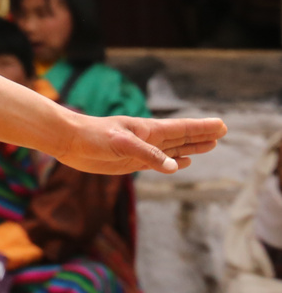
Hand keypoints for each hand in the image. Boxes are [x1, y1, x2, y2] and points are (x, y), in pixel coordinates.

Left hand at [56, 112, 225, 174]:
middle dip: (202, 135)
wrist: (69, 140)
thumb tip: (175, 168)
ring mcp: (141, 150)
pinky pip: (159, 162)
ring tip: (210, 145)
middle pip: (182, 137)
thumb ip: (148, 155)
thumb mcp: (122, 143)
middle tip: (222, 131)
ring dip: (192, 148)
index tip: (222, 124)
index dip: (202, 128)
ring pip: (174, 149)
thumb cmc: (93, 136)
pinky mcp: (131, 162)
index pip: (182, 128)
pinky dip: (173, 162)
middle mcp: (148, 139)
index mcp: (148, 130)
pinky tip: (182, 163)